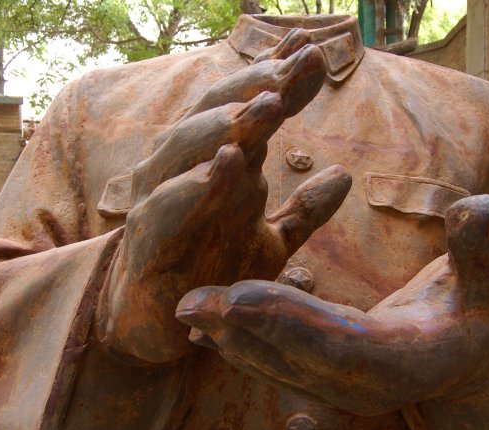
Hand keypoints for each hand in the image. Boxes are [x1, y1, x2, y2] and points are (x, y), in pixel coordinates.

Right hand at [96, 33, 351, 363]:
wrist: (160, 319)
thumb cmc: (211, 268)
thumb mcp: (272, 242)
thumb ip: (304, 212)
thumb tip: (344, 175)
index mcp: (218, 163)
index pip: (248, 109)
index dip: (282, 79)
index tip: (317, 51)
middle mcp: (187, 167)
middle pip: (221, 112)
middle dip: (263, 84)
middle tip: (305, 61)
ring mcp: (160, 194)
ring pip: (188, 144)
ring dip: (231, 122)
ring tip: (273, 102)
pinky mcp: (144, 233)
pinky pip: (168, 202)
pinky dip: (198, 182)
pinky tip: (229, 161)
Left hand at [177, 195, 488, 414]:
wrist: (466, 351)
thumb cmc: (477, 311)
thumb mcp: (487, 278)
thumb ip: (479, 247)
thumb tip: (484, 206)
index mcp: (402, 360)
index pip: (336, 344)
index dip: (287, 320)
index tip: (237, 296)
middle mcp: (365, 384)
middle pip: (294, 359)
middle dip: (241, 330)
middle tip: (188, 304)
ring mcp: (342, 388)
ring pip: (277, 365)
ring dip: (230, 339)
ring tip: (188, 310)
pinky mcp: (327, 379)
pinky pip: (278, 364)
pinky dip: (243, 345)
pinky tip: (210, 328)